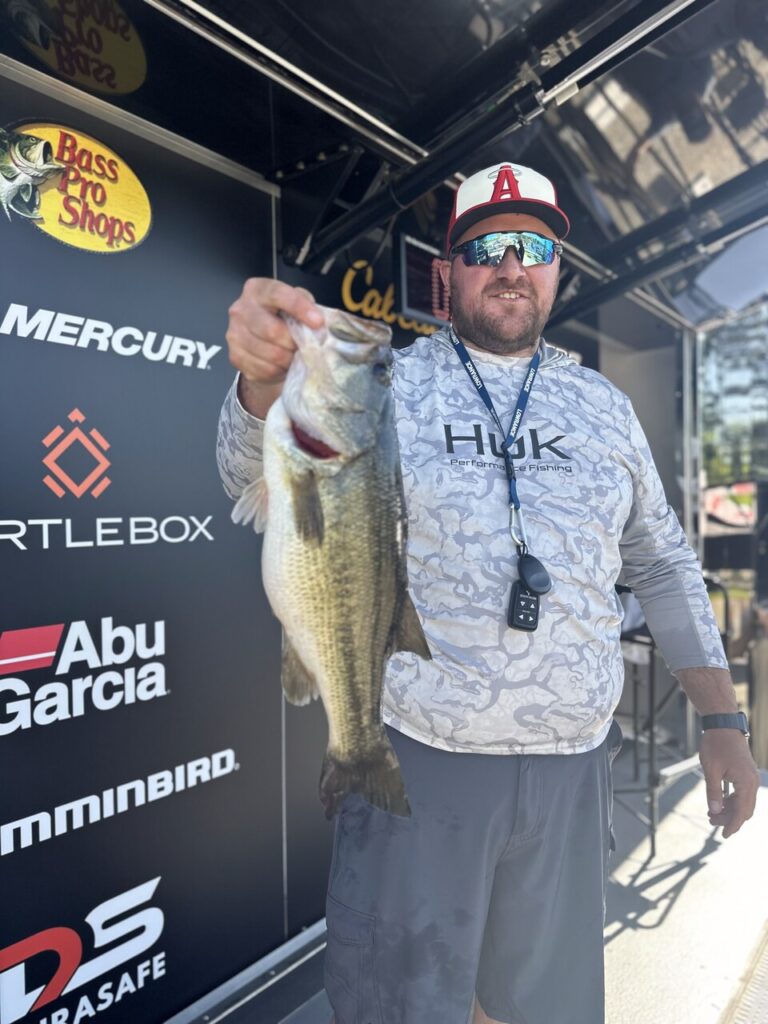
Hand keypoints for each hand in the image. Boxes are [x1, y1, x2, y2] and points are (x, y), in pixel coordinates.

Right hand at [226, 279, 323, 414]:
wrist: (263, 342)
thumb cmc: (283, 319)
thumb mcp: (296, 304)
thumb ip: (306, 305)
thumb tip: (318, 322)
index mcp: (257, 289)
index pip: (278, 295)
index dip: (300, 308)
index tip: (318, 322)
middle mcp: (240, 309)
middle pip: (272, 330)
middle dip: (294, 342)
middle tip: (304, 346)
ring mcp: (234, 334)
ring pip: (271, 354)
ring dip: (289, 359)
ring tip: (293, 355)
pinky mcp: (235, 356)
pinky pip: (265, 369)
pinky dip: (279, 370)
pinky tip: (282, 364)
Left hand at [700, 729, 759, 837]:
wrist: (723, 724)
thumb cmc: (716, 744)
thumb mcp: (711, 770)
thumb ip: (713, 792)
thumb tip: (715, 811)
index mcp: (746, 783)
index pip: (741, 812)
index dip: (732, 825)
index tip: (723, 835)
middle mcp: (753, 782)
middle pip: (744, 810)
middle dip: (729, 818)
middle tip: (711, 821)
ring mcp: (751, 777)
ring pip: (744, 802)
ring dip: (730, 809)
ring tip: (711, 812)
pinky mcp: (746, 773)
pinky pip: (742, 793)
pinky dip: (732, 800)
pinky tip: (719, 802)